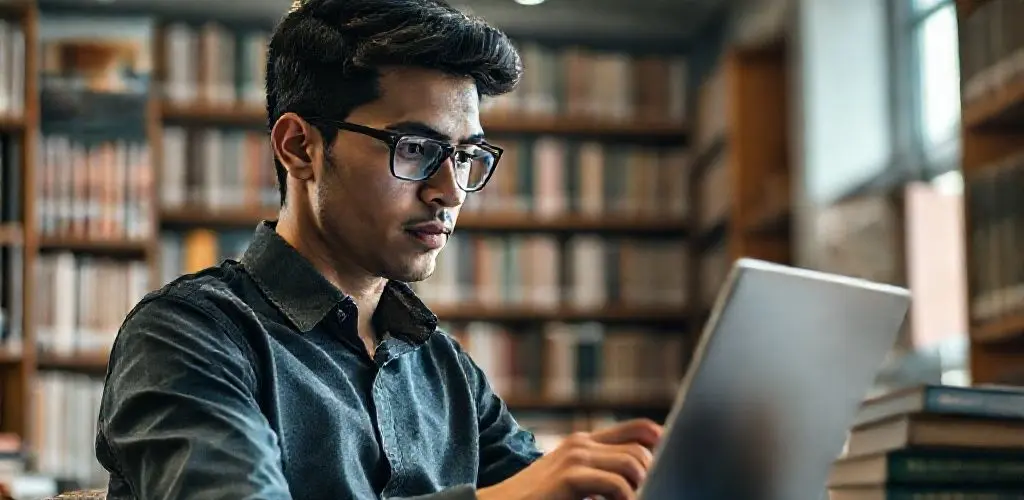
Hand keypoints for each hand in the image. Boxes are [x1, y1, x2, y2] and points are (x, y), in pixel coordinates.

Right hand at [477, 418, 662, 499]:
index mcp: (585, 443)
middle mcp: (581, 444)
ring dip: (643, 488)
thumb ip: (600, 474)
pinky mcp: (569, 477)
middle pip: (642, 449)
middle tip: (657, 492)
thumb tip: (640, 477)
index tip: (675, 463)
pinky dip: (627, 498)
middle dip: (656, 475)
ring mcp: (575, 457)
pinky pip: (616, 484)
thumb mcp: (572, 483)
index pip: (639, 429)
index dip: (663, 443)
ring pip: (634, 463)